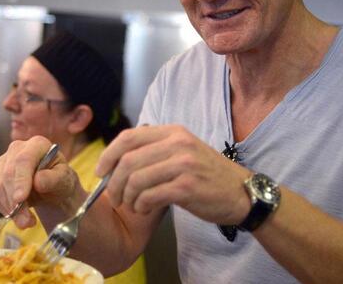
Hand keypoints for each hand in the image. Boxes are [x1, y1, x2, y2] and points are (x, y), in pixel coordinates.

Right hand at [0, 136, 77, 228]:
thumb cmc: (60, 180)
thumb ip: (54, 179)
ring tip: (27, 222)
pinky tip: (20, 216)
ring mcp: (4, 163)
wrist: (52, 188)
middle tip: (27, 221)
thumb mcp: (64, 180)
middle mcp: (17, 149)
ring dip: (11, 208)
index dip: (20, 179)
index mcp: (37, 144)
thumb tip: (39, 180)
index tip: (21, 199)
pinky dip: (6, 209)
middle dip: (15, 200)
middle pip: (8, 173)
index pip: (23, 160)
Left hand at [96, 125, 251, 224]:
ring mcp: (184, 165)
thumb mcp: (182, 150)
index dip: (108, 154)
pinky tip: (144, 209)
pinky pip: (150, 196)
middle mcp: (178, 144)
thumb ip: (154, 149)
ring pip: (137, 179)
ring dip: (127, 197)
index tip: (100, 171)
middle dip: (114, 182)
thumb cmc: (206, 174)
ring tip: (131, 206)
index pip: (128, 137)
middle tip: (114, 197)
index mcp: (172, 132)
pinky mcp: (188, 187)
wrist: (241, 193)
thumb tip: (116, 160)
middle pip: (128, 160)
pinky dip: (141, 205)